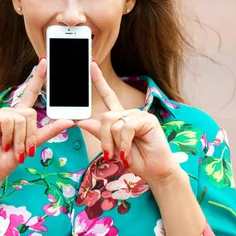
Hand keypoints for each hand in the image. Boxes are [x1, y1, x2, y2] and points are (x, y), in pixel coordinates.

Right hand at [0, 58, 73, 183]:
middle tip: (22, 148)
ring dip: (20, 139)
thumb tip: (70, 121)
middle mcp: (11, 111)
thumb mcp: (35, 143)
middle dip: (29, 135)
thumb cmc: (11, 157)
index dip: (38, 77)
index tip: (44, 61)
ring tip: (11, 147)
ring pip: (21, 119)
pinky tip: (2, 143)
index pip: (31, 92)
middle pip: (31, 114)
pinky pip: (9, 122)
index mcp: (21, 114)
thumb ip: (50, 131)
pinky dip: (9, 137)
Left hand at [77, 62, 178, 183]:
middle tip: (110, 154)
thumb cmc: (136, 159)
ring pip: (114, 123)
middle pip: (105, 116)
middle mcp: (129, 113)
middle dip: (105, 138)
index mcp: (120, 118)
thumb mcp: (113, 148)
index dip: (99, 80)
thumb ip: (100, 133)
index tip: (91, 64)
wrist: (154, 171)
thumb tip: (81, 121)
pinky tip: (129, 152)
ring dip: (115, 143)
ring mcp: (139, 115)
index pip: (108, 95)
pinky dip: (125, 143)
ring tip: (125, 154)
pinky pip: (126, 127)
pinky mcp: (148, 119)